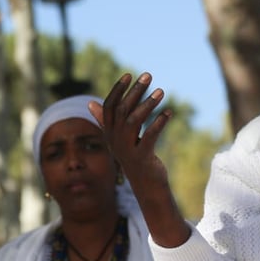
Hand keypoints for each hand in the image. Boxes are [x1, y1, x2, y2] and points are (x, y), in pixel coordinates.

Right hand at [89, 72, 190, 246]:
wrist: (146, 185)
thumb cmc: (134, 157)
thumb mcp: (120, 138)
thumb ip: (106, 120)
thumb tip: (90, 102)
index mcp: (110, 133)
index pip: (109, 106)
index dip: (118, 90)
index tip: (129, 74)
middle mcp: (116, 140)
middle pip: (122, 110)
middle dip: (135, 91)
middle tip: (148, 75)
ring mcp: (128, 150)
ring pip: (134, 121)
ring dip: (148, 105)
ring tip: (161, 92)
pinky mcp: (142, 158)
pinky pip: (149, 137)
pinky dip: (158, 124)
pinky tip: (169, 114)